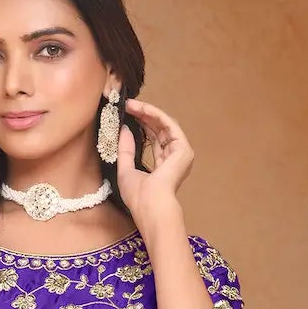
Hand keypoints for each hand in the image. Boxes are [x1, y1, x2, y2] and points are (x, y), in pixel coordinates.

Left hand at [115, 98, 194, 227]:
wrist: (150, 204)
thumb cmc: (138, 196)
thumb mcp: (126, 170)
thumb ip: (125, 150)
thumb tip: (124, 130)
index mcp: (163, 168)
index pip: (154, 141)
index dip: (141, 127)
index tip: (127, 116)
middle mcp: (174, 159)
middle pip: (159, 131)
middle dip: (143, 117)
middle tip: (128, 106)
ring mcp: (181, 154)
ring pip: (164, 126)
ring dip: (147, 113)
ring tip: (131, 105)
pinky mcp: (183, 148)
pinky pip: (169, 125)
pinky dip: (155, 115)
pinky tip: (142, 108)